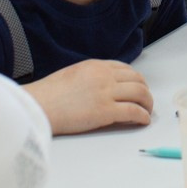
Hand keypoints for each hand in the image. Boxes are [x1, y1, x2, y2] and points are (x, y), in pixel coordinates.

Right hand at [26, 59, 155, 134]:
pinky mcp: (106, 111)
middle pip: (137, 80)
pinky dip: (143, 116)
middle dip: (145, 91)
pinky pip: (133, 112)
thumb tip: (103, 86)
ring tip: (147, 112)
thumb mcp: (73, 75)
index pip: (125, 69)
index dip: (136, 80)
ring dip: (148, 104)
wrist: (38, 105)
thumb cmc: (49, 95)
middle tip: (146, 101)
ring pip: (140, 94)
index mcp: (96, 66)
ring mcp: (106, 92)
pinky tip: (144, 121)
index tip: (138, 88)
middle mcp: (104, 76)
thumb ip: (90, 77)